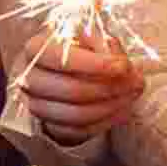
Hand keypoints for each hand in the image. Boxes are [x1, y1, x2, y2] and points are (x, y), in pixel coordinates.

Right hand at [18, 28, 143, 145]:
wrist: (65, 67)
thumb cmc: (79, 46)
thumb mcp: (90, 34)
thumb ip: (103, 43)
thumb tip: (119, 62)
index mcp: (36, 48)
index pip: (63, 59)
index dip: (95, 64)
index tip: (123, 66)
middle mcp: (30, 78)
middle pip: (71, 90)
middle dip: (109, 88)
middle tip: (135, 83)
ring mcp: (37, 104)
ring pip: (76, 115)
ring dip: (110, 107)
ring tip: (131, 96)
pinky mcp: (49, 125)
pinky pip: (78, 131)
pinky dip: (104, 122)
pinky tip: (123, 110)